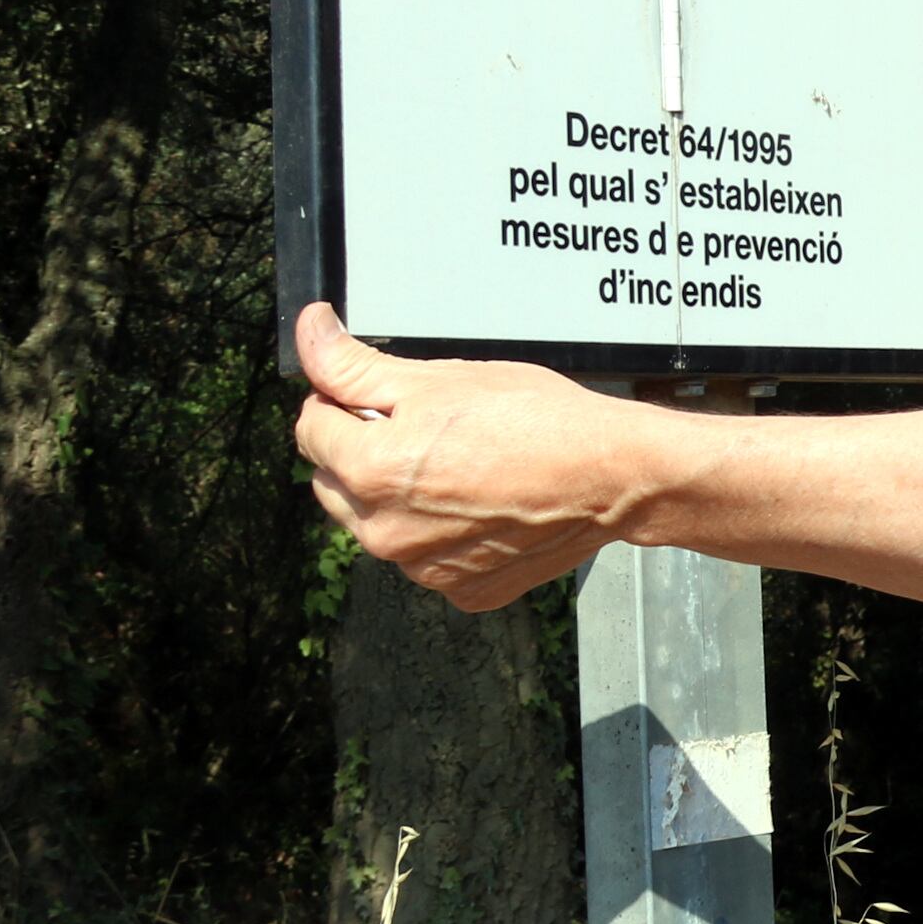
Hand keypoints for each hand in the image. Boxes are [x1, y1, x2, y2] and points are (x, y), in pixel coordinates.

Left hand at [292, 303, 643, 611]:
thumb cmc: (538, 419)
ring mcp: (422, 569)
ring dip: (397, 495)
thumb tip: (309, 332)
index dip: (340, 400)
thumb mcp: (441, 377)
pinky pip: (425, 558)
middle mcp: (385, 532)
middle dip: (361, 451)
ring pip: (377, 523)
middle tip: (424, 427)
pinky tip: (481, 502)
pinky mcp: (460, 590)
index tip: (379, 394)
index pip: (311, 429)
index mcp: (371, 471)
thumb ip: (355, 364)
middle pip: (334, 481)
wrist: (613, 475)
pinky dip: (440, 533)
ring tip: (461, 465)